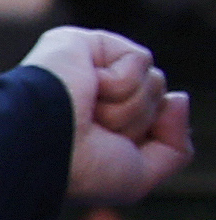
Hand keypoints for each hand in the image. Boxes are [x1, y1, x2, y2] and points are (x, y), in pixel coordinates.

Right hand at [22, 26, 193, 203]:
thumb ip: (175, 147)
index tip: (105, 151)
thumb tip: (180, 97)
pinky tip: (88, 89)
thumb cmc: (78, 168)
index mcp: (99, 125)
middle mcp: (93, 96)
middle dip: (137, 122)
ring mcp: (88, 68)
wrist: (39, 147)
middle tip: (95, 131)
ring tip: (89, 112)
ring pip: (152, 81)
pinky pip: (139, 60)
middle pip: (157, 100)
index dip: (144, 137)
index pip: (153, 120)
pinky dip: (121, 83)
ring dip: (128, 107)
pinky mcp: (84, 43)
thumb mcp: (139, 175)